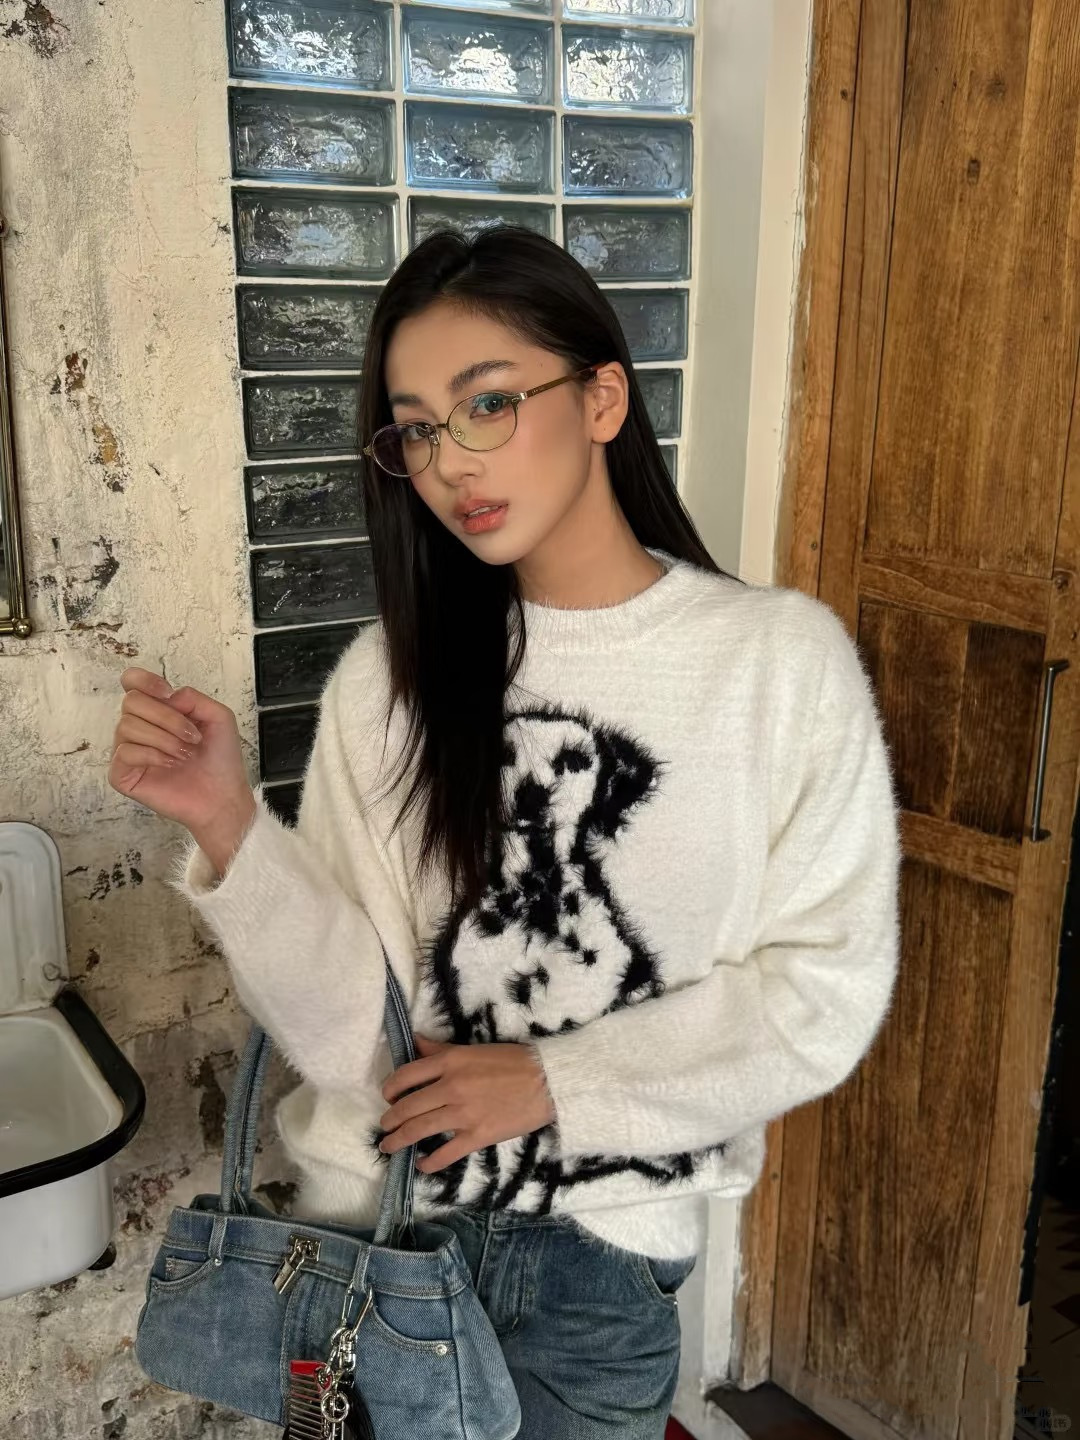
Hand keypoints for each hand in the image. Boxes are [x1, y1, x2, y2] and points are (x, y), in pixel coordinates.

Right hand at [108, 666, 255, 865]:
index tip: (167, 693)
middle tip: (192, 737)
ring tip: (184, 754)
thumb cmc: (219, 759)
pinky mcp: (122, 775)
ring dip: (164, 738)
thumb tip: (166, 696)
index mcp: (157, 711)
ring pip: (127, 726)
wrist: (222, 795)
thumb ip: (192, 697)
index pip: (131, 682)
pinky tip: (170, 764)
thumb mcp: (218, 717)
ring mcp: (127, 751)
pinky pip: (124, 752)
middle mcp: (138, 727)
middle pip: (131, 702)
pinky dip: (151, 755)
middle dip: (167, 717)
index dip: (144, 680)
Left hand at [379, 1035, 556, 1173]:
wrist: (547, 1081)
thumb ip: (442, 1050)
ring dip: (398, 1141)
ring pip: (419, 1130)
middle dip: (390, 1120)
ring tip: (389, 1147)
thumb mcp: (473, 1049)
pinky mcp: (477, 1136)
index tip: (387, 1097)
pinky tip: (422, 1165)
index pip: (406, 1075)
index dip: (390, 1089)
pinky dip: (429, 1163)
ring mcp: (463, 1114)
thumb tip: (415, 1041)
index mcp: (449, 1062)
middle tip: (385, 1127)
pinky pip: (445, 1154)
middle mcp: (450, 1087)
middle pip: (407, 1107)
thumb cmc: (512, 1061)